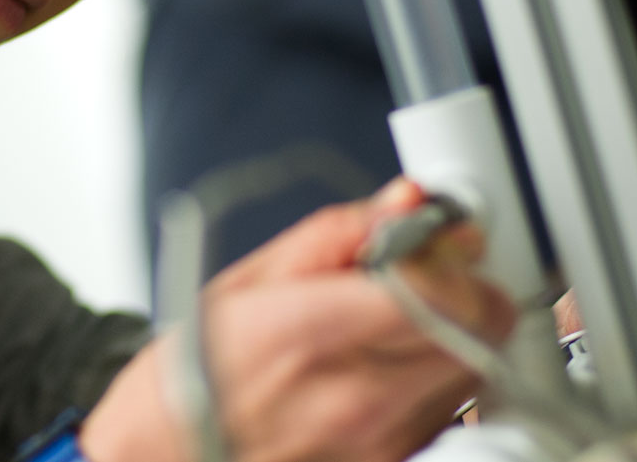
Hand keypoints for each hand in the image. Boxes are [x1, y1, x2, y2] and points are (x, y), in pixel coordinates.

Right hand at [82, 180, 514, 461]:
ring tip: (401, 326)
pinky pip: (449, 414)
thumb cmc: (193, 375)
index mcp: (311, 335)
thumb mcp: (249, 280)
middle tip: (432, 276)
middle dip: (467, 292)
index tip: (442, 243)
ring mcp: (378, 444)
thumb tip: (408, 201)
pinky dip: (438, 382)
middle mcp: (354, 399)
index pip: (442, 293)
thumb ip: (339, 233)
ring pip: (473, 372)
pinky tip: (393, 369)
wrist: (157, 460)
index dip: (455, 258)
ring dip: (456, 338)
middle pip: (478, 332)